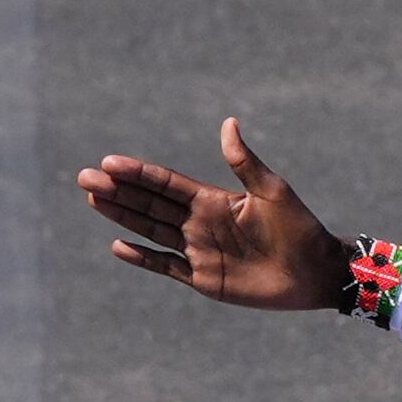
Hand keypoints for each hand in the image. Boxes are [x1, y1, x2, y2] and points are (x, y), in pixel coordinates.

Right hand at [73, 118, 349, 309]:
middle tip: (84, 178)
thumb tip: (229, 123)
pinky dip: (143, 258)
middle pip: (150, 203)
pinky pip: (166, 266)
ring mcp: (199, 251)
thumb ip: (245, 162)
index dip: (138, 173)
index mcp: (213, 200)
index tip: (109, 162)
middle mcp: (200, 223)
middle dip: (118, 190)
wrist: (317, 272)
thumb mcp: (272, 191)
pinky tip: (118, 245)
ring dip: (122, 215)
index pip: (165, 183)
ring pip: (151, 230)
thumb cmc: (301, 229)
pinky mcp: (204, 279)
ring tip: (92, 199)